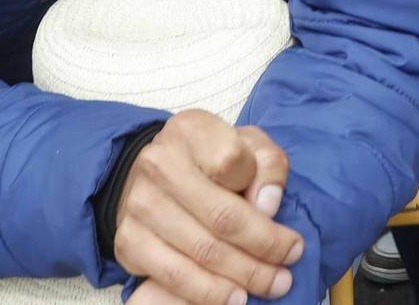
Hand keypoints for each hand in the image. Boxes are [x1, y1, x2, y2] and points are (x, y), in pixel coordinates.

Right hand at [113, 110, 302, 303]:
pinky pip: (171, 276)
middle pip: (221, 217)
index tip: (291, 229)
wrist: (157, 173)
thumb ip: (268, 165)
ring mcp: (139, 204)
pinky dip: (206, 294)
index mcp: (191, 130)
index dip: (266, 198)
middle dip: (263, 250)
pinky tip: (232, 298)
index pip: (232, 162)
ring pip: (200, 252)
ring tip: (270, 287)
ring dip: (241, 277)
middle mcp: (158, 164)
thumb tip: (267, 205)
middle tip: (289, 270)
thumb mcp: (249, 146)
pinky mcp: (127, 241)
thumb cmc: (215, 159)